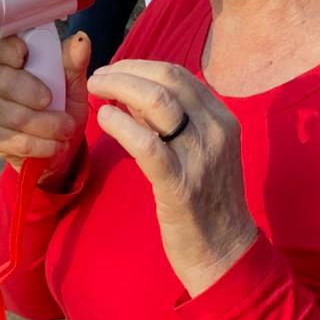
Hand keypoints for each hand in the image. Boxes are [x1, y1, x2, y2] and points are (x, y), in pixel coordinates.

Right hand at [0, 32, 90, 188]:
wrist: (61, 148)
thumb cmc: (64, 108)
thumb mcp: (74, 86)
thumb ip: (74, 63)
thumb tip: (81, 40)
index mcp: (14, 60)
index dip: (7, 48)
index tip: (23, 55)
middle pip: (3, 81)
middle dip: (31, 93)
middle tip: (55, 103)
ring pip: (11, 115)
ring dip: (45, 125)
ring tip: (66, 129)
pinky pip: (13, 140)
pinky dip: (40, 145)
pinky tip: (54, 145)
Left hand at [87, 60, 257, 296]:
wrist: (225, 253)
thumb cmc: (205, 198)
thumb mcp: (197, 149)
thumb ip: (168, 119)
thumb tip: (132, 90)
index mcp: (221, 118)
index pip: (176, 73)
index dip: (139, 66)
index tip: (114, 70)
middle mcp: (215, 130)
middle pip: (166, 79)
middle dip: (125, 70)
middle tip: (96, 76)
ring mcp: (200, 156)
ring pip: (157, 102)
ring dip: (119, 87)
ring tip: (94, 90)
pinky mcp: (181, 185)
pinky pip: (147, 144)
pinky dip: (120, 124)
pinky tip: (104, 118)